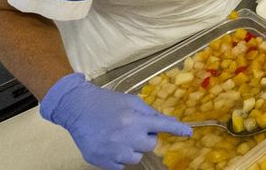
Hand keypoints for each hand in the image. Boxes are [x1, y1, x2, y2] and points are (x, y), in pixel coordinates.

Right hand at [40, 73, 190, 169]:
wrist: (77, 108)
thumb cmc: (107, 102)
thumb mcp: (131, 101)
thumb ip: (150, 112)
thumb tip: (168, 122)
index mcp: (134, 119)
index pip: (162, 126)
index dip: (177, 130)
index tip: (189, 133)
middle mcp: (125, 136)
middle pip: (150, 145)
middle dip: (146, 137)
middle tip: (134, 128)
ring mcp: (112, 151)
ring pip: (136, 158)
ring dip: (133, 149)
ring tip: (121, 137)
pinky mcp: (100, 160)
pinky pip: (120, 166)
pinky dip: (119, 157)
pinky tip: (111, 144)